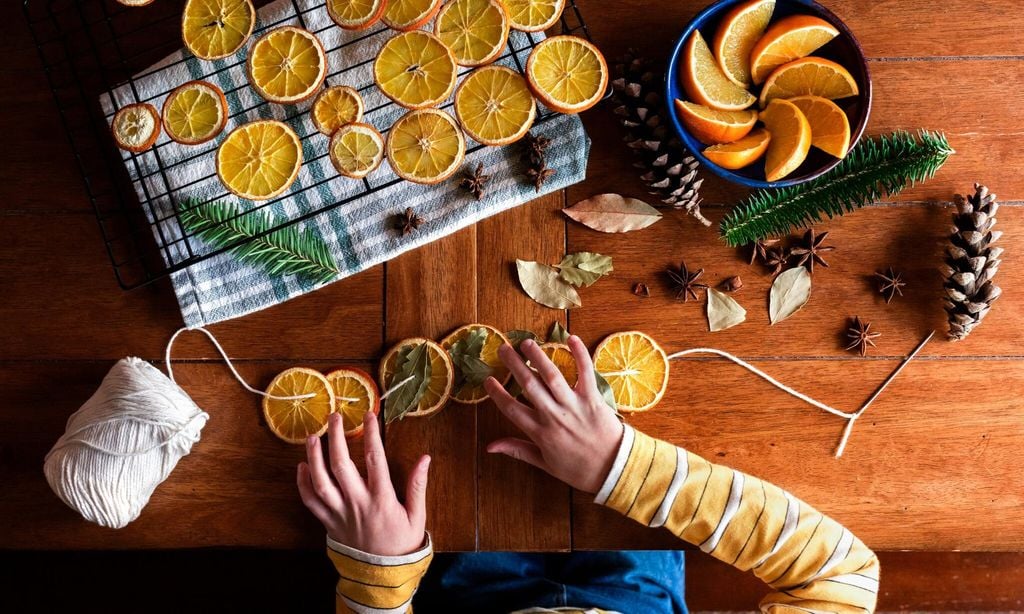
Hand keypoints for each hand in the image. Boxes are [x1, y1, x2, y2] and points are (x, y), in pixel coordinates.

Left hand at [296, 410, 429, 555]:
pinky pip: (311, 502)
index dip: (371, 434)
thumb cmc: (402, 543)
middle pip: (341, 465)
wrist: (383, 575)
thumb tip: (425, 458)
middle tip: (335, 417)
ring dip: (314, 457)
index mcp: (382, 499)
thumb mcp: (418, 516)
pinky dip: (303, 484)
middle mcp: (358, 503)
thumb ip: (418, 486)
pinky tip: (301, 466)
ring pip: (321, 482)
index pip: (375, 459)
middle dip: (337, 437)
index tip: (369, 415)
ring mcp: (340, 513)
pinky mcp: (328, 523)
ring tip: (313, 437)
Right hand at [484, 335, 623, 493]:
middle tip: (503, 349)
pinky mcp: (593, 398)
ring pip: (552, 376)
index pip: (511, 409)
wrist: (614, 470)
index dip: (497, 393)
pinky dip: (580, 354)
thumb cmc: (579, 470)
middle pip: (529, 385)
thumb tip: (489, 446)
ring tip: (526, 342)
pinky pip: (586, 373)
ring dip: (538, 357)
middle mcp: (554, 416)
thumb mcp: (545, 464)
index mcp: (540, 433)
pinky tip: (571, 338)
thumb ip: (517, 450)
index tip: (488, 380)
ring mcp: (574, 405)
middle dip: (514, 365)